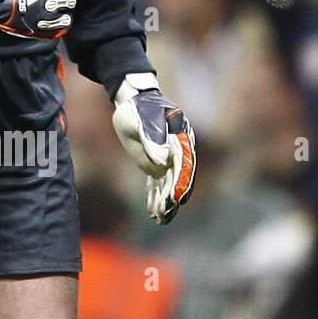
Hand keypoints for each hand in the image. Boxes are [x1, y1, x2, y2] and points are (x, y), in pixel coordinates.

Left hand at [112, 74, 196, 224]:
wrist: (134, 99)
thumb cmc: (136, 109)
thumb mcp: (139, 122)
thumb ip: (151, 140)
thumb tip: (164, 161)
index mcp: (178, 138)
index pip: (183, 165)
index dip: (180, 184)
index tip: (176, 200)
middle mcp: (178, 149)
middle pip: (179, 177)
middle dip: (173, 197)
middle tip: (166, 215)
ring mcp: (169, 156)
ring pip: (169, 182)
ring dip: (165, 201)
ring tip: (160, 219)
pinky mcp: (157, 161)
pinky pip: (159, 181)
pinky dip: (156, 195)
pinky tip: (153, 210)